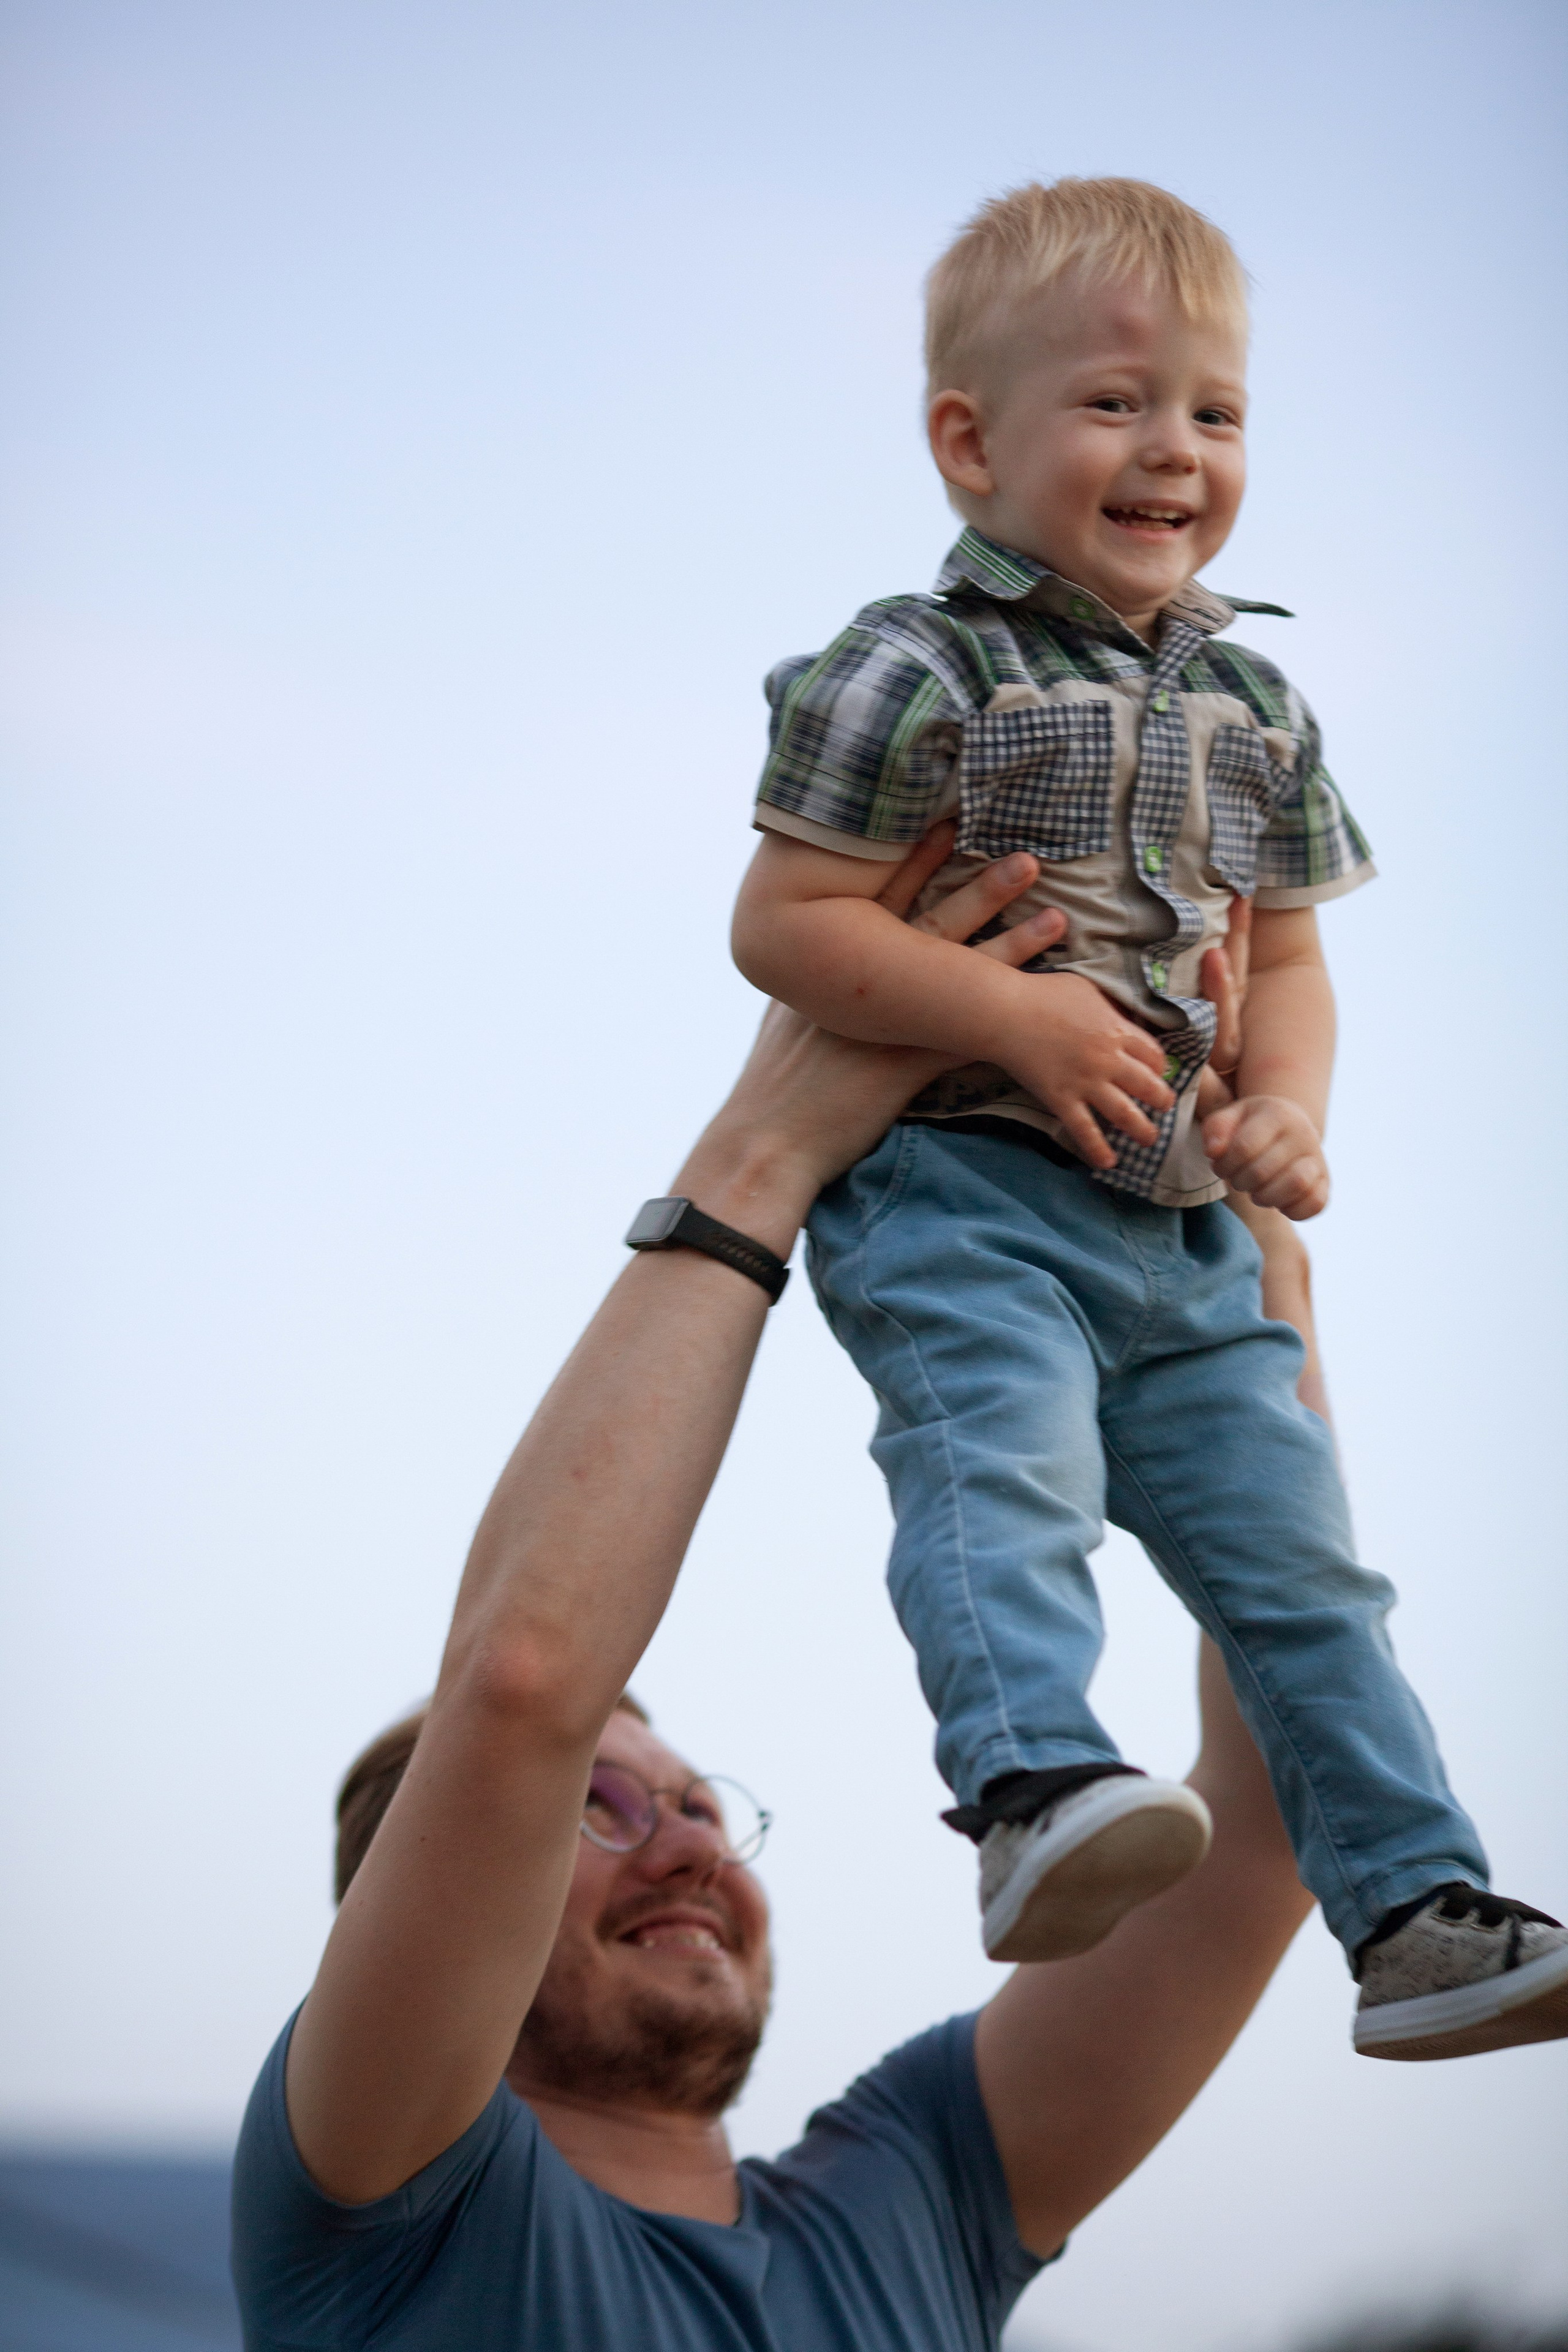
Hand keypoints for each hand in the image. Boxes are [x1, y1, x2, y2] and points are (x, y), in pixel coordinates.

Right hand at [699, 827, 1068, 1202]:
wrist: (768, 1140)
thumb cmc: (773, 1086)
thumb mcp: (786, 1021)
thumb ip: (809, 988)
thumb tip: (814, 965)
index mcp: (834, 964)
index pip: (882, 899)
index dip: (918, 863)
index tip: (948, 827)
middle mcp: (868, 985)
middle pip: (935, 927)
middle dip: (983, 891)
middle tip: (1026, 858)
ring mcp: (892, 1024)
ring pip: (963, 975)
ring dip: (1013, 945)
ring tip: (1058, 918)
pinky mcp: (909, 1066)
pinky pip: (970, 1035)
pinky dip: (1008, 1017)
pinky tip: (1045, 1003)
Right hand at [991, 977, 1172, 1171]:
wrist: (1005, 1013)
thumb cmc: (1043, 994)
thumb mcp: (1087, 988)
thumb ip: (1107, 1005)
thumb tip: (1119, 1012)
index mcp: (1117, 1030)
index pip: (1154, 1054)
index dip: (1160, 1066)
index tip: (1158, 1072)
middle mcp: (1108, 1060)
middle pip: (1148, 1086)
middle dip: (1162, 1100)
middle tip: (1165, 1107)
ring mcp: (1086, 1083)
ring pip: (1125, 1113)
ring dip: (1142, 1130)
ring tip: (1149, 1139)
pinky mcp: (1062, 1100)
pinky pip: (1085, 1131)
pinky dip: (1098, 1149)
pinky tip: (1109, 1163)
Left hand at [1202, 1094, 1329, 1219]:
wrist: (1289, 1128)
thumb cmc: (1251, 1127)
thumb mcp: (1230, 1118)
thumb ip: (1215, 1129)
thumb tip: (1214, 1151)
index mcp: (1278, 1113)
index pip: (1243, 1147)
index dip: (1224, 1165)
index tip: (1220, 1167)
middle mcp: (1304, 1134)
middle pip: (1263, 1171)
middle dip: (1240, 1182)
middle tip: (1238, 1180)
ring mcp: (1318, 1159)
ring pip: (1295, 1184)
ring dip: (1265, 1197)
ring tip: (1257, 1192)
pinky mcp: (1326, 1183)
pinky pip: (1316, 1204)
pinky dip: (1293, 1210)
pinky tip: (1279, 1203)